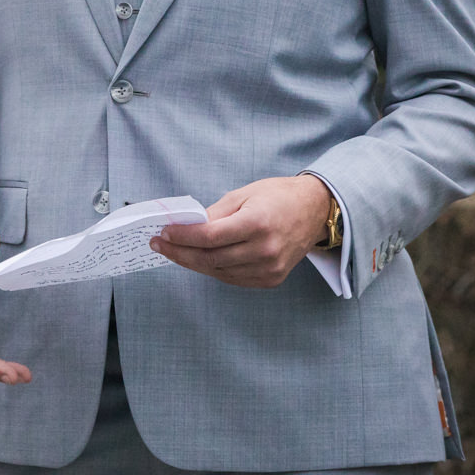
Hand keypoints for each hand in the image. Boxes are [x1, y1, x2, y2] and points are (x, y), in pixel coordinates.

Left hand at [150, 175, 331, 287]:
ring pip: (219, 272)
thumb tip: (185, 227)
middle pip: (211, 258)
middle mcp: (265, 250)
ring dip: (193, 262)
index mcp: (257, 224)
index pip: (210, 237)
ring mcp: (270, 269)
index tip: (163, 233)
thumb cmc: (277, 196)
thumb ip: (213, 214)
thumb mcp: (243, 195)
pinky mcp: (272, 279)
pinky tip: (198, 259)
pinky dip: (213, 269)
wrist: (314, 211)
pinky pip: (233, 278)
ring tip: (174, 251)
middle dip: (180, 253)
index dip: (183, 237)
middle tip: (159, 245)